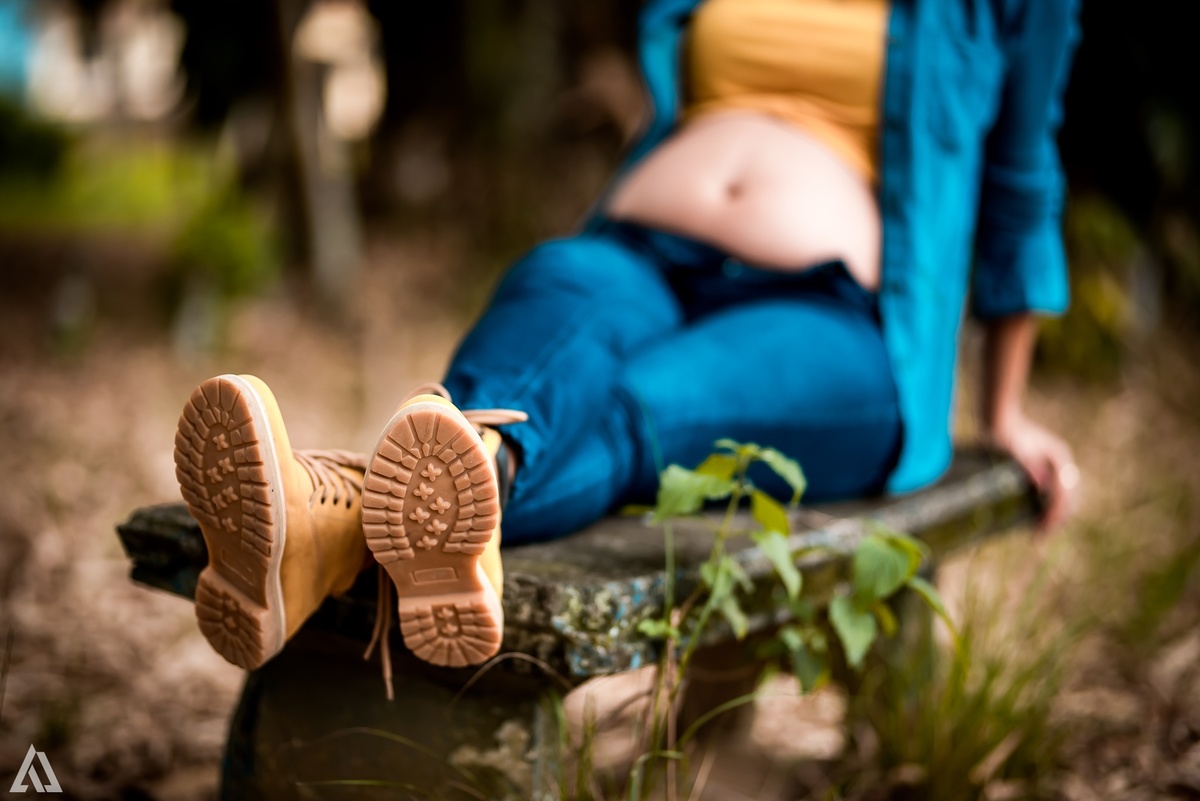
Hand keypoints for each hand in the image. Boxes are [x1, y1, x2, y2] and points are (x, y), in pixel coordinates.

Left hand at [985, 413, 1079, 531]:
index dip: (1053, 514)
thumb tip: (1040, 486)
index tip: (1040, 530)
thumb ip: (1027, 464)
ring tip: (1040, 532)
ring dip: (1055, 516)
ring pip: (1064, 499)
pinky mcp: (1048, 471)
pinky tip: (1038, 519)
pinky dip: (1049, 508)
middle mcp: (1061, 463)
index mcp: (1058, 458)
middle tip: (1038, 537)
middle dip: (1055, 519)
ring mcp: (1057, 467)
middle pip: (1067, 499)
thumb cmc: (1003, 434)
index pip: (1062, 494)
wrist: (998, 420)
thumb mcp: (1013, 449)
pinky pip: (1055, 495)